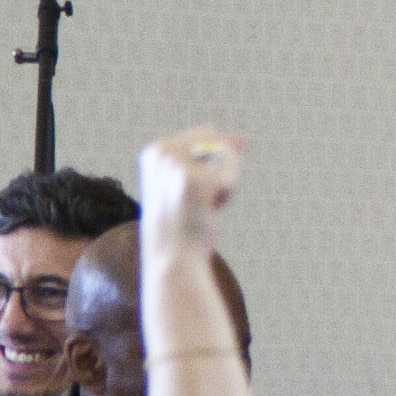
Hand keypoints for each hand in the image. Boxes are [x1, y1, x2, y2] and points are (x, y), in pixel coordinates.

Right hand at [136, 128, 242, 243]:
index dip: (210, 165)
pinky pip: (232, 173)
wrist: (174, 261)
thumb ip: (216, 156)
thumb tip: (241, 137)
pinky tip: (208, 209)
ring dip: (224, 183)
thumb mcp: (195, 182)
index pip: (207, 135)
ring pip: (227, 156)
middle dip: (219, 170)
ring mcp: (175, 165)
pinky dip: (228, 192)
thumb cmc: (185, 224)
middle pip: (219, 141)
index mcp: (154, 151)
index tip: (190, 191)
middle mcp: (161, 153)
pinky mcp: (194, 181)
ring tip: (202, 205)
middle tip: (198, 200)